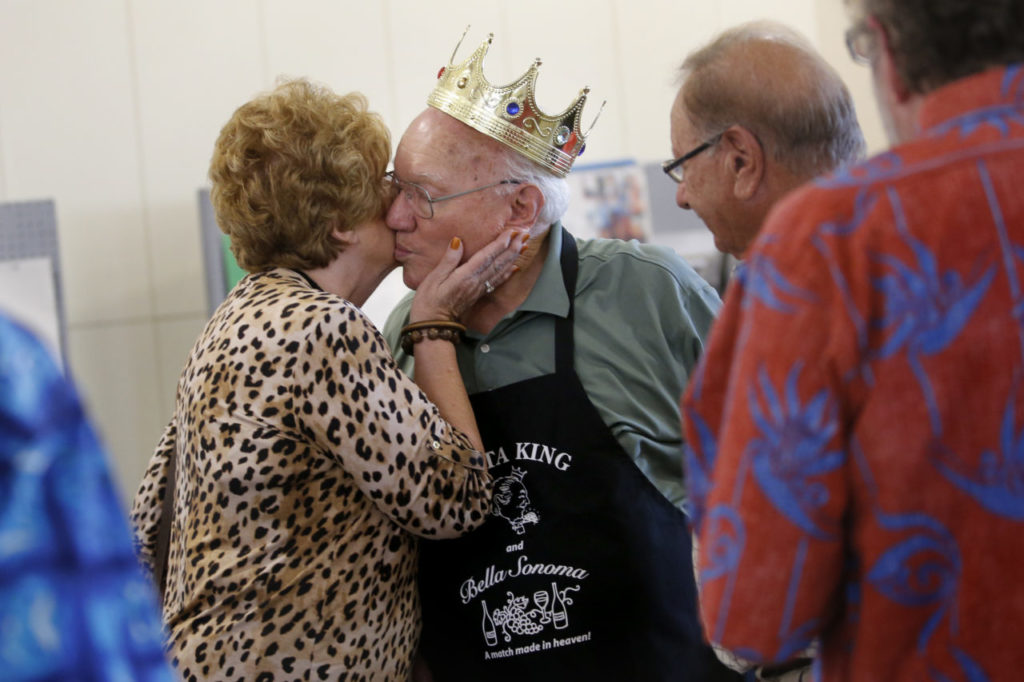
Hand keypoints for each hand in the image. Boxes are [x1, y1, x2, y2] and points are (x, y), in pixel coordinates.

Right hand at [410, 231, 527, 322]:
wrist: (433, 325)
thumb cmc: (429, 300)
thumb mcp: (433, 278)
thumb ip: (448, 260)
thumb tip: (458, 241)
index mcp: (466, 276)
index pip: (487, 256)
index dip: (500, 243)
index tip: (512, 231)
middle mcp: (476, 282)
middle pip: (498, 262)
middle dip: (513, 247)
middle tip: (525, 234)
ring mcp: (479, 289)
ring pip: (501, 271)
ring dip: (514, 257)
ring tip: (524, 245)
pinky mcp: (478, 294)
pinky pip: (497, 281)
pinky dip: (508, 273)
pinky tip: (515, 267)